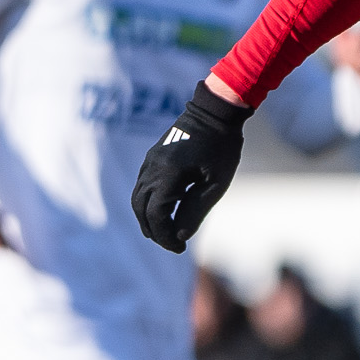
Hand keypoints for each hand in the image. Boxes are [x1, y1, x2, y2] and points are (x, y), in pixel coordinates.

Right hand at [131, 81, 251, 251]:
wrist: (215, 111)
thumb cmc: (222, 146)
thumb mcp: (215, 182)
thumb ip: (196, 209)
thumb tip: (180, 235)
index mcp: (168, 174)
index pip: (156, 215)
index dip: (165, 236)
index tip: (179, 248)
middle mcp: (152, 168)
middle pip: (141, 209)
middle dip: (154, 231)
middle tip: (173, 244)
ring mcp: (150, 161)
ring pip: (138, 198)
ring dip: (148, 218)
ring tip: (167, 232)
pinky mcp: (153, 157)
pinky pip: (142, 186)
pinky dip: (149, 203)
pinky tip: (165, 212)